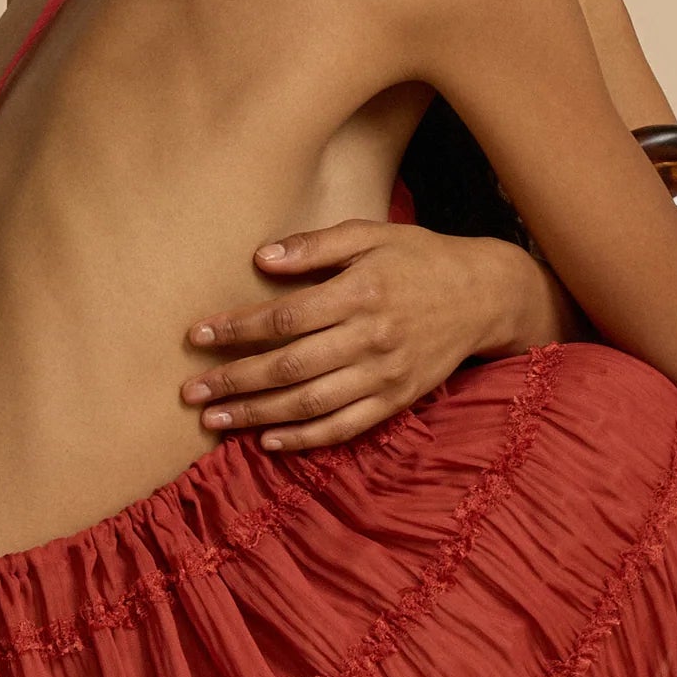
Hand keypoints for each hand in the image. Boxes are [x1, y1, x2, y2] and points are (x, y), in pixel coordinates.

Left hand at [179, 221, 547, 452]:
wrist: (485, 296)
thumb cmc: (419, 258)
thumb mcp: (373, 235)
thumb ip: (316, 245)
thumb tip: (261, 258)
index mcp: (360, 293)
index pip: (286, 318)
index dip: (238, 328)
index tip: (198, 334)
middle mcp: (371, 338)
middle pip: (290, 367)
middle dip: (235, 380)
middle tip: (191, 391)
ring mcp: (385, 375)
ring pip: (311, 403)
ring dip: (258, 415)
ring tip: (214, 421)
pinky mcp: (396, 400)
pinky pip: (345, 427)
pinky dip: (305, 439)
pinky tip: (268, 441)